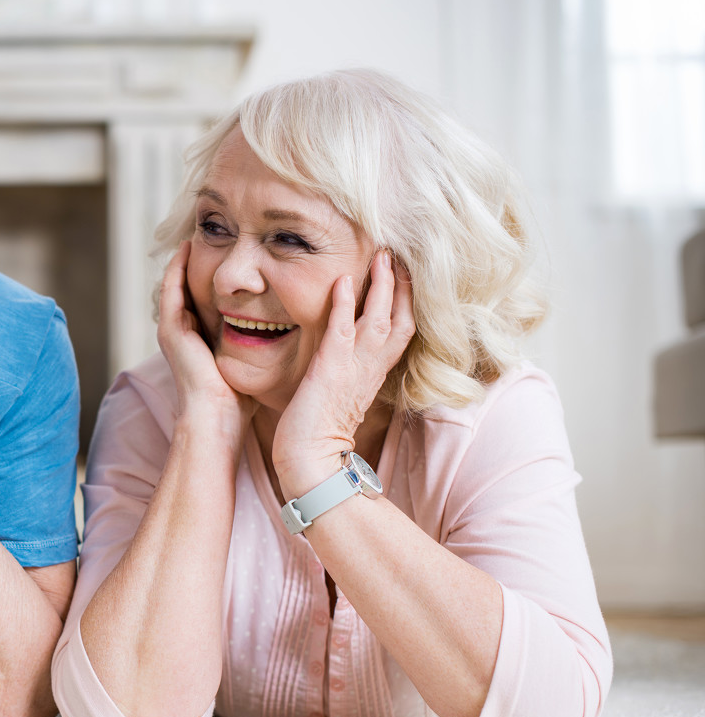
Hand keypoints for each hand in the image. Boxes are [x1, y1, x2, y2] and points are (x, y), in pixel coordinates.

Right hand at [158, 241, 255, 436]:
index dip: (216, 277)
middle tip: (213, 234)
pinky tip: (187, 249)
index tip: (232, 253)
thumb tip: (292, 327)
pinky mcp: (170, 330)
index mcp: (201, 339)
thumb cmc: (240, 398)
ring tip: (197, 232)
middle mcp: (183, 332)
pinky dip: (176, 269)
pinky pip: (170, 290)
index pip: (205, 298)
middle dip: (199, 262)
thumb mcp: (253, 361)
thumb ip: (263, 343)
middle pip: (188, 287)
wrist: (217, 417)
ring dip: (184, 259)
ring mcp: (173, 331)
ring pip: (175, 284)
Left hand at [272, 250, 414, 494]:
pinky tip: (344, 280)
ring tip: (383, 256)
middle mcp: (370, 369)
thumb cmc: (319, 433)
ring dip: (382, 286)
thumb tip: (341, 359)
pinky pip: (343, 330)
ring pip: (379, 319)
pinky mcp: (330, 369)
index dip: (405, 302)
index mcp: (373, 374)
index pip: (399, 332)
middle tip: (400, 254)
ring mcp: (353, 368)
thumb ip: (345, 374)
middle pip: (401, 320)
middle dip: (403, 286)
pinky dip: (345, 305)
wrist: (310, 462)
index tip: (405, 275)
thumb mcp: (339, 395)